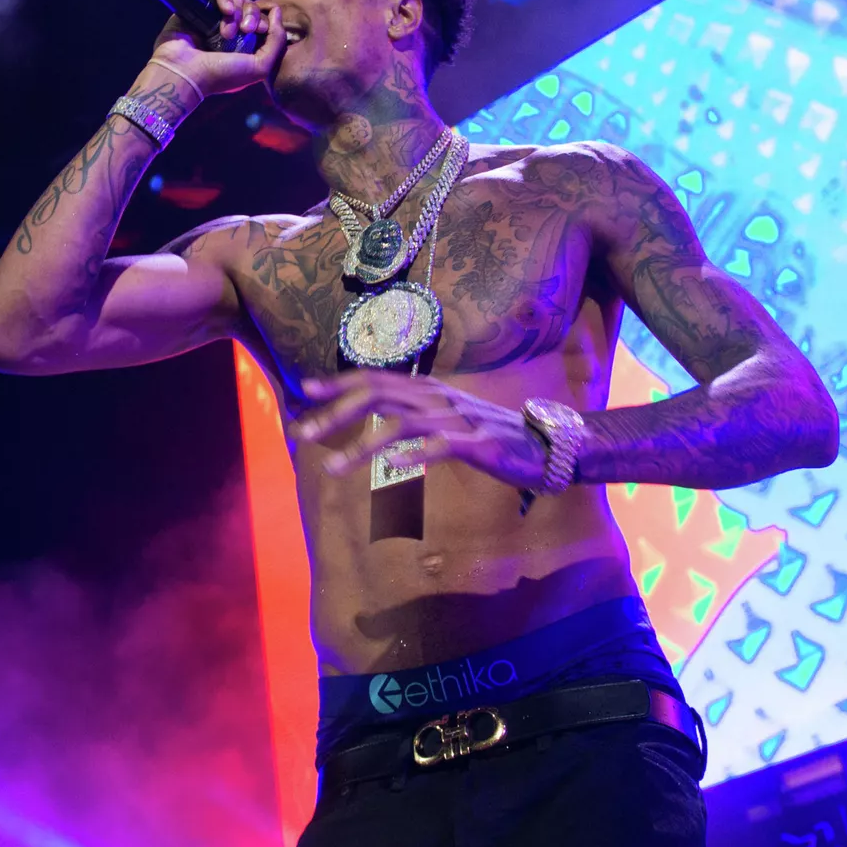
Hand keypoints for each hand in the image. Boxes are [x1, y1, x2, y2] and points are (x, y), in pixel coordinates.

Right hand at [148, 0, 284, 99]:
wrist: (185, 73)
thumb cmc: (222, 76)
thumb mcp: (260, 67)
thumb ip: (277, 41)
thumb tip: (277, 11)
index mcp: (245, 43)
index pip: (263, 20)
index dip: (266, 21)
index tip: (259, 31)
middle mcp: (231, 29)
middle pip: (251, 6)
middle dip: (252, 15)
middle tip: (244, 30)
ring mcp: (214, 17)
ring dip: (236, 9)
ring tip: (227, 29)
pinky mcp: (199, 6)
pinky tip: (223, 10)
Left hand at [291, 371, 551, 489]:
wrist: (542, 445)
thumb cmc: (487, 434)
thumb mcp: (445, 418)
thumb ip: (412, 412)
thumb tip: (375, 413)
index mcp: (428, 390)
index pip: (376, 378)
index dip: (340, 383)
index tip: (306, 389)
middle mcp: (439, 398)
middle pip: (379, 396)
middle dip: (337, 414)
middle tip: (305, 433)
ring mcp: (459, 419)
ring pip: (402, 424)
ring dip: (363, 445)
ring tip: (334, 468)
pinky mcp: (479, 443)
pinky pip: (444, 446)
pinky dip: (418, 454)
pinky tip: (396, 465)